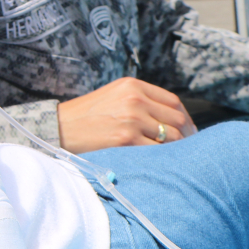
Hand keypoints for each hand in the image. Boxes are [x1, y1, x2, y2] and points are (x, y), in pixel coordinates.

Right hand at [56, 77, 197, 153]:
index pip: (173, 101)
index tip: (188, 131)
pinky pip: (157, 151)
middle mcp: (135, 99)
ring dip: (176, 150)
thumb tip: (171, 120)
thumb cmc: (87, 116)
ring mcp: (132, 119)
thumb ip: (140, 101)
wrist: (60, 127)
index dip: (185, 118)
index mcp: (133, 85)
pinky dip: (162, 158)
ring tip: (173, 158)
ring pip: (172, 137)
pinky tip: (159, 163)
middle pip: (177, 119)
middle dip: (186, 136)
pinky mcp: (126, 139)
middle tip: (188, 149)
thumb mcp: (114, 96)